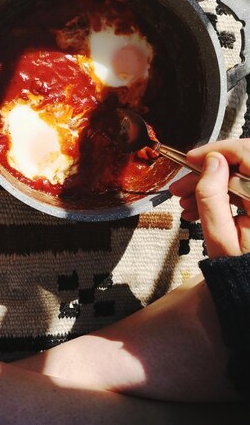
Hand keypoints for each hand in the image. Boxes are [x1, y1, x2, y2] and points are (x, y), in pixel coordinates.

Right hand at [169, 139, 249, 258]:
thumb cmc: (240, 272)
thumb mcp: (219, 237)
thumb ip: (212, 196)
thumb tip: (212, 161)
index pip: (247, 154)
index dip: (217, 151)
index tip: (191, 159)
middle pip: (243, 163)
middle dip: (208, 171)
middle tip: (182, 186)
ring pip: (240, 176)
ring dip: (212, 184)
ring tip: (186, 203)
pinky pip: (243, 189)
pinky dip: (222, 194)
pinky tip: (200, 208)